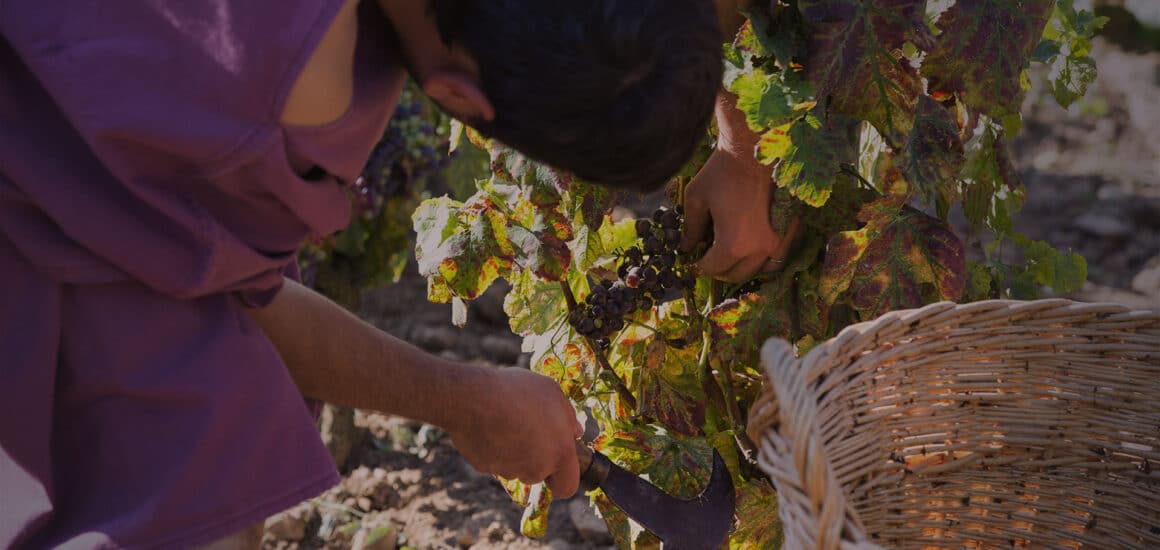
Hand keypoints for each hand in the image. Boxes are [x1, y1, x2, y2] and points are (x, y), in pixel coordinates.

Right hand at [448, 367, 583, 496]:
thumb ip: (567, 416)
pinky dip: (493, 449)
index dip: (562, 477)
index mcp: (560, 453)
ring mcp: (509, 470)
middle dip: (535, 457)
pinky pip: (494, 461)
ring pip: (516, 467)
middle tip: (526, 428)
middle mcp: (536, 469)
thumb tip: (574, 432)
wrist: (473, 397)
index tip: (555, 462)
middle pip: (539, 474)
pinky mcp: (485, 467)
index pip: (567, 487)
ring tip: (505, 420)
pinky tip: (488, 425)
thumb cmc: (518, 391)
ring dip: (514, 452)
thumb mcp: (552, 392)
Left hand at [681, 147, 799, 281]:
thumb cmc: (722, 171)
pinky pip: (780, 254)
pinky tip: (754, 245)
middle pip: (737, 275)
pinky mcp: (793, 229)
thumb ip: (691, 228)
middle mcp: (760, 249)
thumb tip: (687, 247)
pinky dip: (767, 256)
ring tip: (733, 255)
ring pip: (762, 269)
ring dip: (746, 267)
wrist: (754, 149)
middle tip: (709, 260)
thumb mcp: (696, 199)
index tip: (692, 262)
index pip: (713, 269)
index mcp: (733, 245)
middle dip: (720, 271)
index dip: (699, 267)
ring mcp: (780, 241)